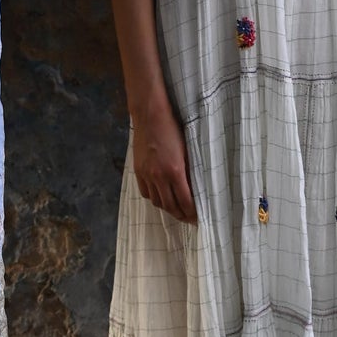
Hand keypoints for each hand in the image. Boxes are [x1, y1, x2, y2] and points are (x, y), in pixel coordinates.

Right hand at [132, 105, 196, 223]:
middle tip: (188, 219)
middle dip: (180, 215)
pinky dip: (154, 198)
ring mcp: (147, 175)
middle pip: (170, 206)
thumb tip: (195, 187)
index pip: (185, 201)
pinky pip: (146, 192)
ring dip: (167, 208)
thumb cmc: (173, 129)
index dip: (191, 213)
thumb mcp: (187, 150)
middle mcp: (159, 177)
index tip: (197, 218)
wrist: (150, 116)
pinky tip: (161, 197)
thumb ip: (189, 170)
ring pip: (157, 201)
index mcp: (175, 171)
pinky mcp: (138, 171)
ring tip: (176, 210)